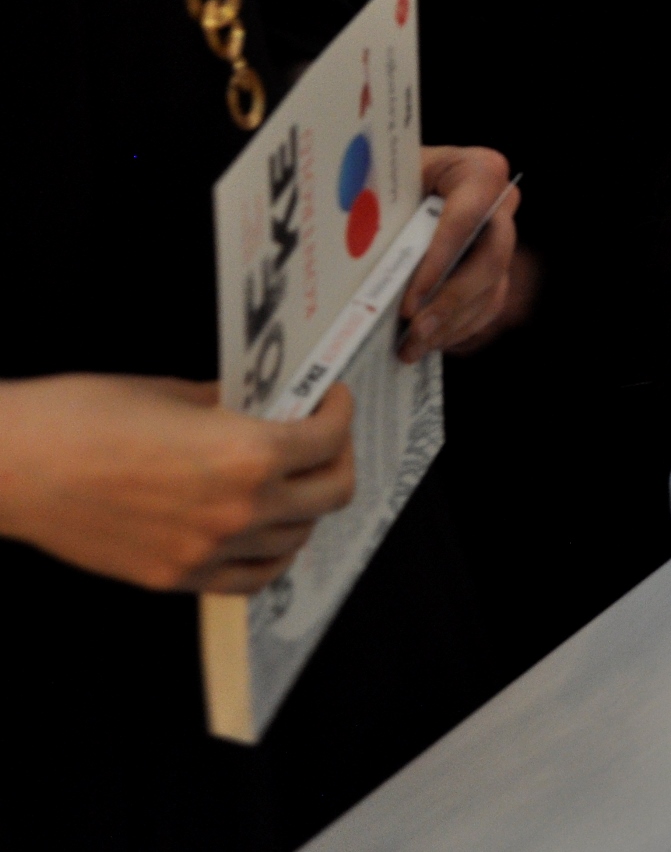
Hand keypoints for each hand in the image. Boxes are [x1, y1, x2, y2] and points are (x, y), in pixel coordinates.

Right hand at [0, 375, 355, 592]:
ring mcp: (209, 551)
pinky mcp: (176, 578)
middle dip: (337, 459)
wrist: (9, 466)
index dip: (337, 413)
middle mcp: (240, 509)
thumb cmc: (80, 417)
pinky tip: (264, 530)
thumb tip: (260, 405)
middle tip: (324, 438)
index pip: (327, 440)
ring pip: (297, 539)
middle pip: (330, 494)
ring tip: (292, 480)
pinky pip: (252, 577)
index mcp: (246, 454)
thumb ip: (228, 405)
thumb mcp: (171, 393)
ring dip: (305, 506)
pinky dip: (271, 554)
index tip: (330, 400)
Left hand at [398, 146, 528, 360]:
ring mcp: (503, 237)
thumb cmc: (392, 174)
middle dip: (451, 302)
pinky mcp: (497, 264)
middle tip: (415, 332)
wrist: (408, 178)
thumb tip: (351, 247)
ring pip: (491, 288)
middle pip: (489, 260)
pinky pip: (489, 302)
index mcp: (479, 172)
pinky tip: (431, 341)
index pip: (466, 218)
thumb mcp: (386, 180)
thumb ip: (381, 206)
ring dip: (453, 323)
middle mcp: (502, 204)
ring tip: (413, 348)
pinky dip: (460, 326)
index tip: (408, 303)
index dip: (439, 263)